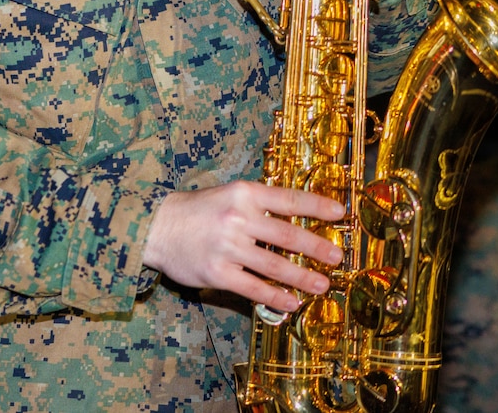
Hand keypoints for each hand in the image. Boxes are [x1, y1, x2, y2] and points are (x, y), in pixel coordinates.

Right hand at [143, 181, 344, 313]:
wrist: (157, 227)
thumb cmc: (198, 211)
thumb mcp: (228, 195)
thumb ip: (259, 205)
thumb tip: (297, 218)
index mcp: (244, 194)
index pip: (289, 199)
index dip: (317, 206)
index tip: (340, 213)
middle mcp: (238, 218)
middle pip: (288, 236)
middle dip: (317, 248)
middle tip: (337, 257)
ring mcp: (228, 247)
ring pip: (275, 266)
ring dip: (303, 277)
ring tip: (322, 285)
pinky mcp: (218, 273)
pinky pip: (254, 288)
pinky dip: (276, 297)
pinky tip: (292, 303)